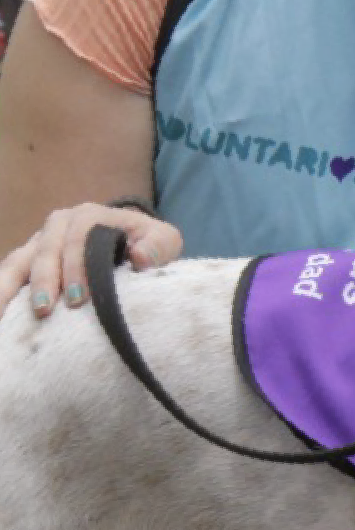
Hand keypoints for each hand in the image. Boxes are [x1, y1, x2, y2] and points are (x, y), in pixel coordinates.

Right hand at [0, 201, 182, 318]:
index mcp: (91, 215)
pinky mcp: (28, 258)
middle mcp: (61, 223)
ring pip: (19, 260)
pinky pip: (9, 272)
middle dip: (45, 280)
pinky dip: (1, 290)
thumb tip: (139, 258)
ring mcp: (41, 240)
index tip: (79, 300)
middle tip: (44, 310)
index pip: (79, 238)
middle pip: (46, 249)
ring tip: (3, 314)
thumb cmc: (147, 243)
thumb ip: (157, 246)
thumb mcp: (163, 240)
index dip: (77, 268)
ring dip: (9, 286)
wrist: (132, 241)